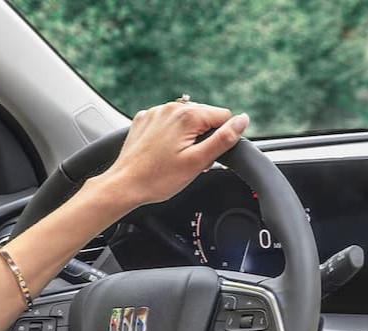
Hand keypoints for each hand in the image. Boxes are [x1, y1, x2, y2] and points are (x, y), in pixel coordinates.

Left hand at [96, 101, 249, 207]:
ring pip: (187, 119)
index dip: (222, 138)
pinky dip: (171, 134)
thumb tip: (243, 120)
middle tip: (191, 160)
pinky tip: (163, 152)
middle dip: (205, 136)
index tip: (207, 155)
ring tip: (176, 157)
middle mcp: (172, 107)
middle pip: (206, 116)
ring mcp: (156, 112)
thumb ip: (224, 138)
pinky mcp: (145, 119)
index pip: (224, 116)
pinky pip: (168, 122)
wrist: (124, 185)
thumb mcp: (198, 162)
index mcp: (188, 116)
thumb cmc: (158, 178)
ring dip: (189, 135)